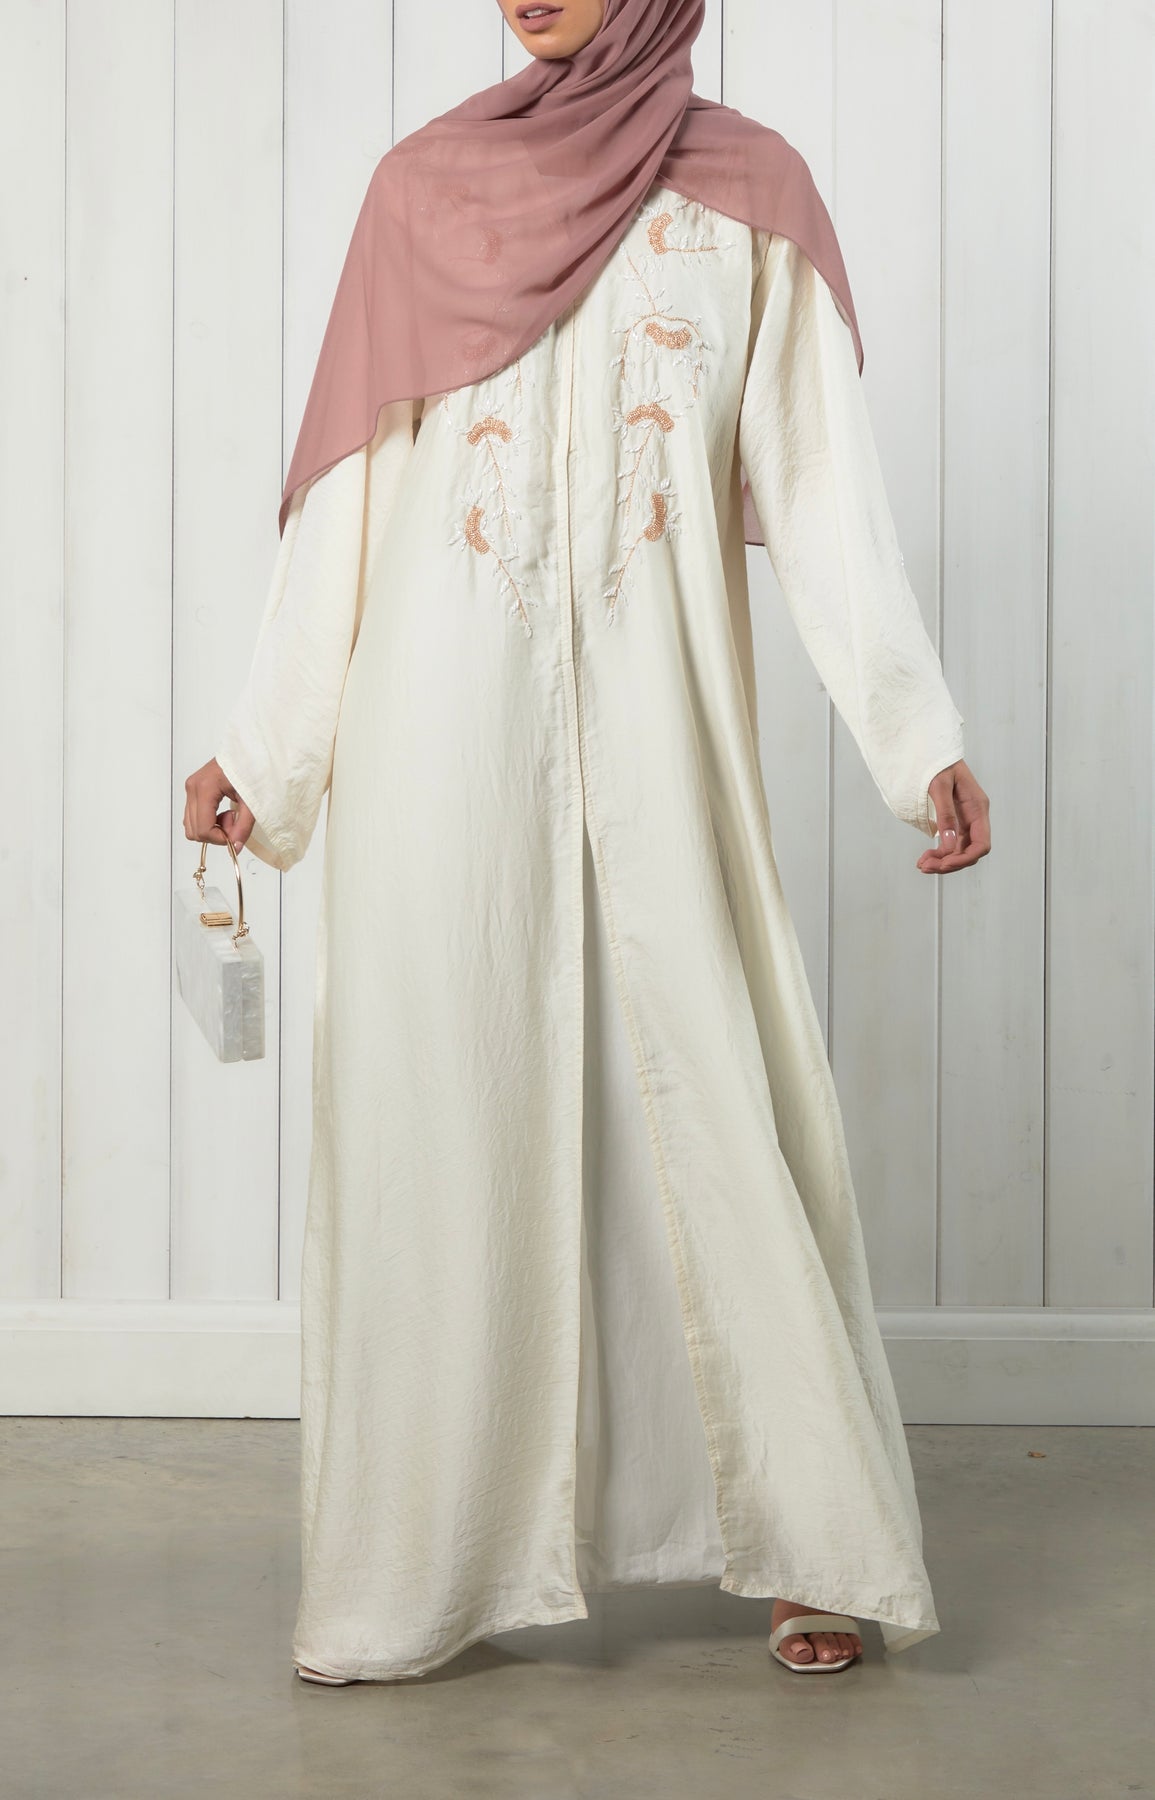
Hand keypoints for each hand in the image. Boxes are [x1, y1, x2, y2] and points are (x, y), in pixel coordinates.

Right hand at [183, 758, 254, 854]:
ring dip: (211, 828)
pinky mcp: (193, 790)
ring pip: (191, 826)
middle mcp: (192, 788)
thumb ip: (243, 826)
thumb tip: (235, 847)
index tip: (236, 835)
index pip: (203, 828)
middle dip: (215, 834)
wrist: (250, 750)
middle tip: (235, 822)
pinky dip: (208, 821)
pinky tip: (223, 812)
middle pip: (194, 831)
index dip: (219, 839)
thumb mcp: (252, 801)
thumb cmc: (253, 769)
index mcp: (205, 788)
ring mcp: (190, 788)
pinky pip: (193, 817)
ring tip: (230, 815)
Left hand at [916, 759, 989, 873]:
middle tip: (925, 867)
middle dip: (949, 863)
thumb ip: (945, 815)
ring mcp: (965, 820)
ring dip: (942, 861)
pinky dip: (939, 854)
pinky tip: (926, 858)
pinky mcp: (955, 821)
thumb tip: (948, 845)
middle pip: (969, 851)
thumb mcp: (939, 786)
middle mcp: (974, 816)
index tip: (945, 864)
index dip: (965, 858)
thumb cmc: (938, 763)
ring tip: (922, 865)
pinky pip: (951, 844)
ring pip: (959, 850)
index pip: (981, 843)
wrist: (932, 751)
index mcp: (977, 807)